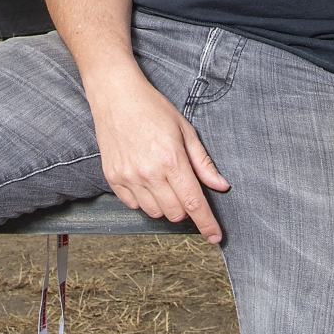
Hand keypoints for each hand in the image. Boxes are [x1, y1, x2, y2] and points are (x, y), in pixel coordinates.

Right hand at [86, 73, 229, 243]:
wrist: (116, 96)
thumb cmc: (152, 108)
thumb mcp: (185, 130)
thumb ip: (203, 162)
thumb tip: (220, 185)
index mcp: (171, 160)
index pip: (193, 203)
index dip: (207, 224)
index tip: (215, 237)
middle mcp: (149, 173)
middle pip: (175, 213)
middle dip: (185, 208)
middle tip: (183, 187)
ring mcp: (128, 177)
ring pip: (155, 212)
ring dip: (164, 204)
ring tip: (162, 179)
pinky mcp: (113, 178)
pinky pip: (133, 205)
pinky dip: (144, 199)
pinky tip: (145, 179)